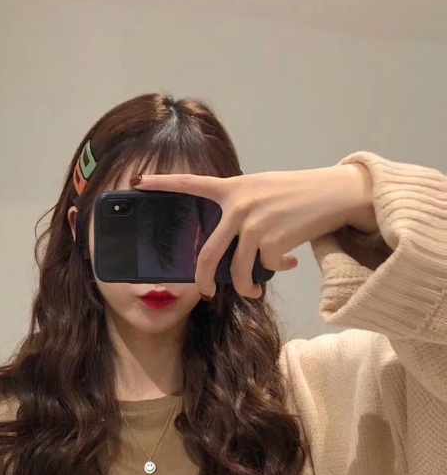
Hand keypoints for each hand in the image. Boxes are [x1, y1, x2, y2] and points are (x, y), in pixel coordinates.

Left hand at [131, 163, 377, 298]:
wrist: (337, 192)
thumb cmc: (299, 193)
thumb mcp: (263, 190)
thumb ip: (240, 208)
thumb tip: (229, 246)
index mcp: (233, 188)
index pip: (192, 184)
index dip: (163, 184)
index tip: (138, 182)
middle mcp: (239, 205)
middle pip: (208, 254)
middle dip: (204, 279)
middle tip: (205, 291)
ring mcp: (255, 224)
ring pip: (238, 269)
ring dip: (246, 286)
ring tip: (252, 290)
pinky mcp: (273, 241)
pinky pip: (264, 268)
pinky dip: (274, 271)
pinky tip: (288, 262)